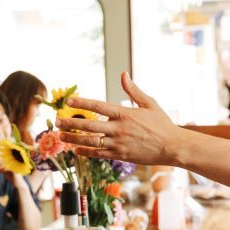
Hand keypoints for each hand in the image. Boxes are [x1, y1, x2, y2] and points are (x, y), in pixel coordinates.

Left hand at [56, 72, 180, 166]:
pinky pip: (99, 154)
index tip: (69, 100)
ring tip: (60, 136)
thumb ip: (133, 90)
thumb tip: (123, 74)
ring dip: (73, 138)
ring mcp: (118, 143)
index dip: (82, 102)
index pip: (98, 106)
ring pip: (90, 141)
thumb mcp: (149, 103)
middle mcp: (118, 129)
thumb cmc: (162, 124)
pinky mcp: (120, 155)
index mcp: (124, 114)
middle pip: (88, 125)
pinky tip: (76, 150)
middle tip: (56, 120)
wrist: (172, 146)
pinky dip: (86, 152)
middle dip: (70, 123)